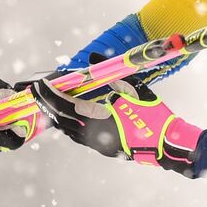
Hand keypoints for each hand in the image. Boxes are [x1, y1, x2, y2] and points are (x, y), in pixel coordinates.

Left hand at [29, 78, 200, 176]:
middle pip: (61, 119)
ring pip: (68, 130)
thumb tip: (93, 58)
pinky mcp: (103, 149)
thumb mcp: (134, 89)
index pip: (65, 105)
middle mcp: (93, 134)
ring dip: (58, 115)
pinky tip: (70, 117)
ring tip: (51, 102)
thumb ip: (111, 74)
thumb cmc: (153, 115)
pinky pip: (78, 137)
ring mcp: (97, 144)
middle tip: (40, 92)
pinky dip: (70, 125)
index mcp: (99, 119)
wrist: (167, 144)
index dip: (50, 94)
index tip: (40, 85)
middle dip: (49, 104)